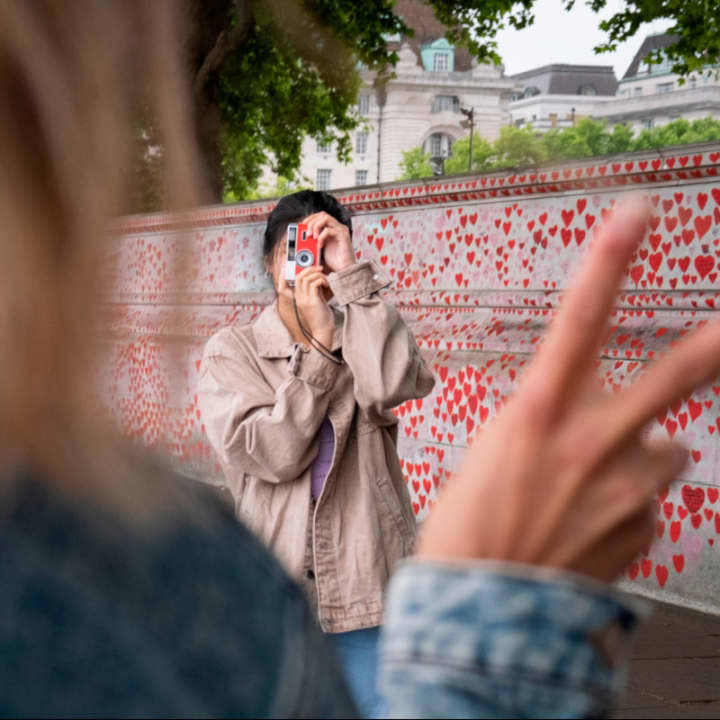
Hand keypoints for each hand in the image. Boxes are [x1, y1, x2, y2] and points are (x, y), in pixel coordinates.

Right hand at [290, 266, 333, 348]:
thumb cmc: (321, 319)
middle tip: (320, 268)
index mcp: (299, 298)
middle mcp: (299, 298)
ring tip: (326, 278)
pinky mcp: (312, 302)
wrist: (322, 332)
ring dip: (318, 274)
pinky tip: (328, 284)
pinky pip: (314, 284)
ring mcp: (305, 300)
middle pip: (299, 276)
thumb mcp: (317, 302)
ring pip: (306, 279)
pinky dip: (322, 280)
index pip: (295, 280)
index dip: (301, 270)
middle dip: (310, 269)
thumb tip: (319, 280)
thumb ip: (316, 291)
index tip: (310, 266)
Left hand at [304, 211, 354, 272]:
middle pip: (322, 214)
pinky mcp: (343, 236)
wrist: (344, 270)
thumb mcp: (320, 248)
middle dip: (311, 222)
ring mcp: (341, 230)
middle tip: (306, 233)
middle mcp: (337, 227)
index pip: (320, 216)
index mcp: (332, 228)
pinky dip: (321, 236)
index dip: (310, 219)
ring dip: (315, 226)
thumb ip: (314, 241)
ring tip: (312, 237)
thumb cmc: (334, 261)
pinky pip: (329, 230)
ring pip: (326, 218)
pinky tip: (320, 245)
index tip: (302, 226)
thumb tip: (301, 237)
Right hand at [419, 199, 719, 582]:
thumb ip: (550, 426)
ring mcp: (625, 489)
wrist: (482, 609)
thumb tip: (598, 424)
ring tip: (594, 484)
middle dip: (712, 343)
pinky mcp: (643, 528)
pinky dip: (631, 501)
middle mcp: (591, 443)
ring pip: (665, 448)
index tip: (635, 215)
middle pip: (673, 375)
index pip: (578, 319)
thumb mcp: (492, 452)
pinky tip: (593, 523)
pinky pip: (651, 498)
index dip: (608, 261)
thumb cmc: (468, 526)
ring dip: (643, 454)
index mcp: (538, 414)